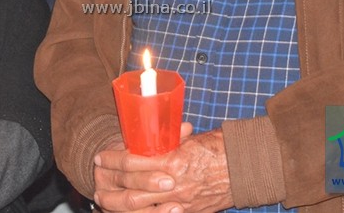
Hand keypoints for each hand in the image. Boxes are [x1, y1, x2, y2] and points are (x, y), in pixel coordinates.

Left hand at [93, 123, 232, 212]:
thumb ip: (170, 141)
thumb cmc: (220, 147)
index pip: (133, 163)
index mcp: (173, 161)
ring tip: (103, 200)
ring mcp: (180, 203)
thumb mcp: (191, 139)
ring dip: (117, 206)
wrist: (246, 168)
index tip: (101, 156)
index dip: (113, 160)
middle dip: (110, 186)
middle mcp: (174, 185)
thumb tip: (153, 137)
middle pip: (130, 191)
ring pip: (139, 210)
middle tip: (96, 180)